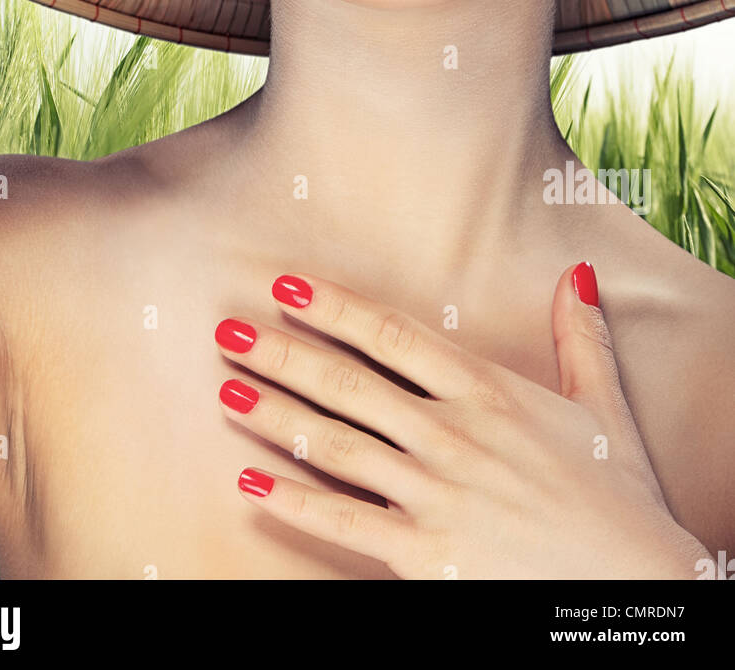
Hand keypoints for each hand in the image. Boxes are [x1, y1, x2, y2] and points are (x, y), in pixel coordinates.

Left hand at [213, 265, 710, 579]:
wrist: (636, 590)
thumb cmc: (618, 499)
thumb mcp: (603, 406)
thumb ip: (579, 337)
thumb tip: (578, 273)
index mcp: (487, 392)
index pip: (391, 335)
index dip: (333, 307)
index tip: (285, 284)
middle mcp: (451, 434)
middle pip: (347, 382)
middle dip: (282, 353)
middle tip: (227, 329)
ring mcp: (434, 493)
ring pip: (336, 444)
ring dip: (275, 414)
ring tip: (228, 387)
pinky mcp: (425, 554)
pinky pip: (344, 521)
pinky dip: (293, 499)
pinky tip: (252, 480)